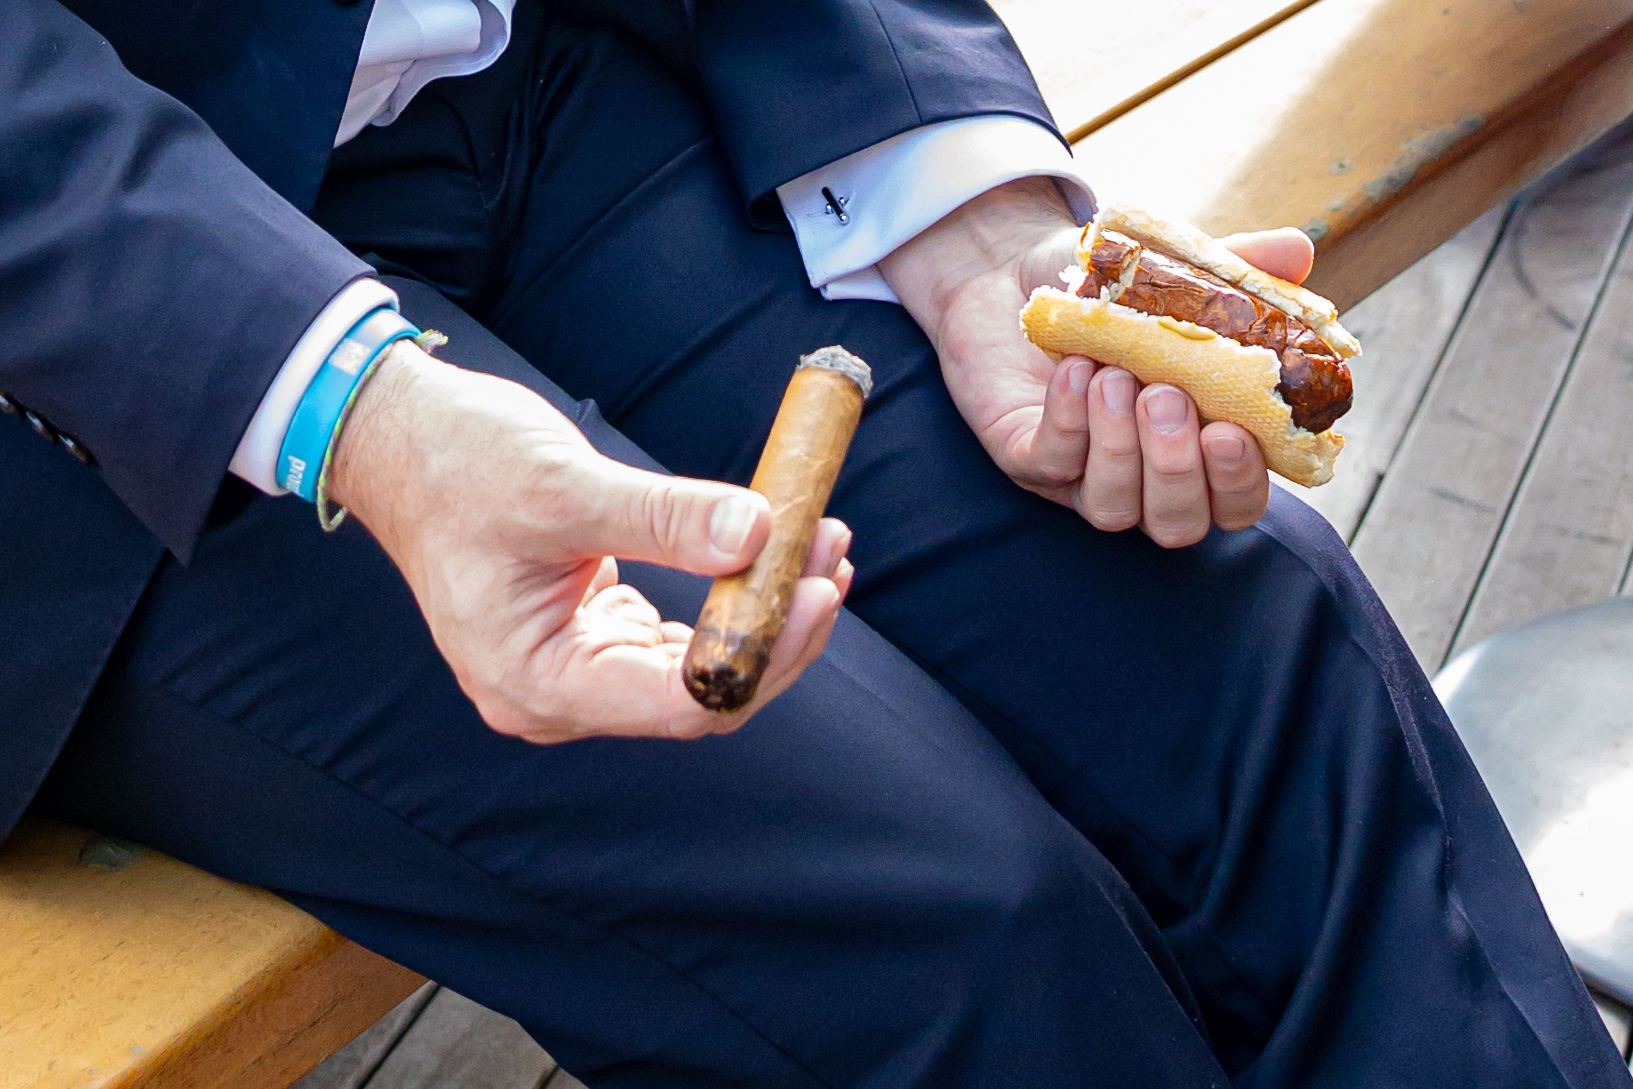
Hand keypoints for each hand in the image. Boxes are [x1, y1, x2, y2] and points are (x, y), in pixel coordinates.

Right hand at [328, 343, 850, 742]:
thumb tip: (759, 532)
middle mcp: (557, 695)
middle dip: (775, 629)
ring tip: (819, 542)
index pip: (680, 701)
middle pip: (701, 695)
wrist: (400, 443)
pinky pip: (680, 638)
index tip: (816, 587)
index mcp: (536, 681)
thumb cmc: (458, 464)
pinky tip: (772, 553)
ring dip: (761, 611)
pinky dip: (728, 598)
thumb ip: (665, 517)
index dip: (762, 651)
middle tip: (830, 556)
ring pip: (698, 668)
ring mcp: (576, 670)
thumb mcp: (565, 486)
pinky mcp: (593, 638)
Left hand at [879, 178, 1315, 547]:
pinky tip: (1075, 369)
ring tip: (1115, 377)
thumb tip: (1297, 252)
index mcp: (1197, 449)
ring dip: (1120, 447)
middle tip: (1165, 398)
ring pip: (1113, 510)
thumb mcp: (1176, 276)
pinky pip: (1052, 464)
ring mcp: (1082, 477)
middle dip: (1176, 471)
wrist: (1015, 275)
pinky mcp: (1024, 460)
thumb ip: (1237, 274)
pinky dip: (1067, 420)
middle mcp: (1143, 478)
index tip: (1233, 433)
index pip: (1236, 504)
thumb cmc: (1108, 293)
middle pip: (1176, 524)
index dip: (1240, 483)